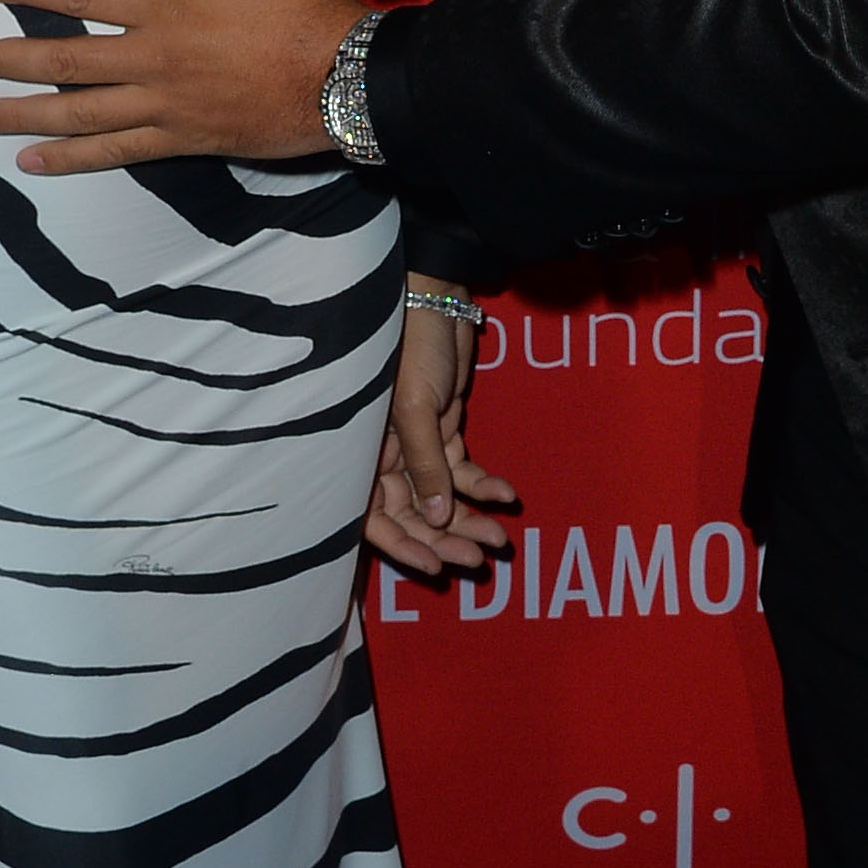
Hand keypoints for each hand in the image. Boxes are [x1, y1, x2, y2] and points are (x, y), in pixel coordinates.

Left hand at [0, 0, 356, 167]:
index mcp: (167, 6)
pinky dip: (72, 159)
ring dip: (21, 115)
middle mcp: (154, 60)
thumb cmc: (306, 10)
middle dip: (1, 60)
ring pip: (78, 112)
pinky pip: (116, 152)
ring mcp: (165, 106)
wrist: (350, 82)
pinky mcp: (183, 141)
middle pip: (62, 60)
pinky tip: (33, 163)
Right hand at [368, 306, 519, 579]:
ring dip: (471, 520)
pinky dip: (485, 485)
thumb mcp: (415, 408)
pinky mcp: (444, 434)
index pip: (376, 518)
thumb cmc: (409, 347)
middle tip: (479, 558)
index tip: (434, 567)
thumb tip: (437, 517)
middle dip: (446, 539)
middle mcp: (384, 459)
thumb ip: (424, 464)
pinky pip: (465, 471)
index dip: (402, 546)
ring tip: (501, 539)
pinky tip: (507, 494)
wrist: (436, 300)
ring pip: (444, 499)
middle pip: (414, 516)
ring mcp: (417, 448)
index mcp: (361, 455)